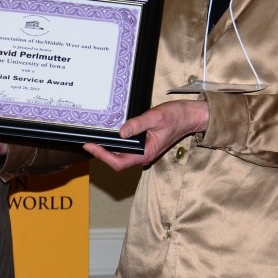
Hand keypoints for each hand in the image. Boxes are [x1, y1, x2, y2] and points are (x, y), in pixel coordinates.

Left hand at [83, 100, 209, 170]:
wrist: (190, 116)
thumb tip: (120, 132)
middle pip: (117, 161)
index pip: (119, 162)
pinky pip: (126, 149)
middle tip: (87, 142)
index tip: (90, 146)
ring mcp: (144, 151)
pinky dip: (115, 144)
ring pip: (121, 156)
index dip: (102, 156)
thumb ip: (137, 125)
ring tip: (94, 139)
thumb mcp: (155, 117)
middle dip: (101, 154)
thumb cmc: (176, 116)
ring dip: (107, 150)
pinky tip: (108, 135)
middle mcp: (144, 155)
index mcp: (146, 153)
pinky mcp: (144, 145)